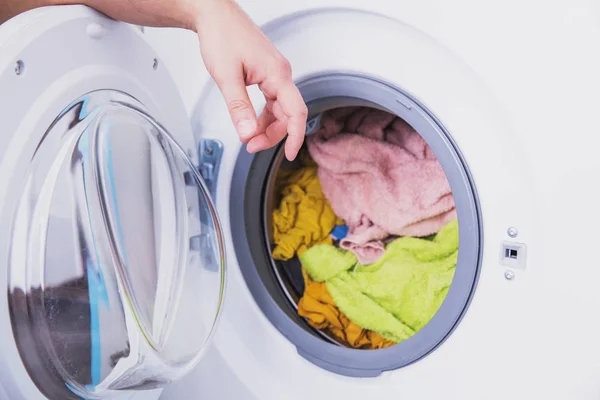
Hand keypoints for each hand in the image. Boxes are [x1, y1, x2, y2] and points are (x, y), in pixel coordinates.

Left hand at [193, 0, 306, 160]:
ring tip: (248, 138)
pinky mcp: (267, 74)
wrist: (214, 14)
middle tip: (251, 146)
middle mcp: (280, 73)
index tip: (289, 154)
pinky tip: (250, 122)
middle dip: (272, 135)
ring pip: (279, 110)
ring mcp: (275, 74)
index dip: (295, 136)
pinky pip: (271, 101)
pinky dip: (262, 115)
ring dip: (266, 127)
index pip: (296, 111)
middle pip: (288, 114)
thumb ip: (239, 107)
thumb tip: (248, 133)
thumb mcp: (226, 76)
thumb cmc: (222, 35)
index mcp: (277, 73)